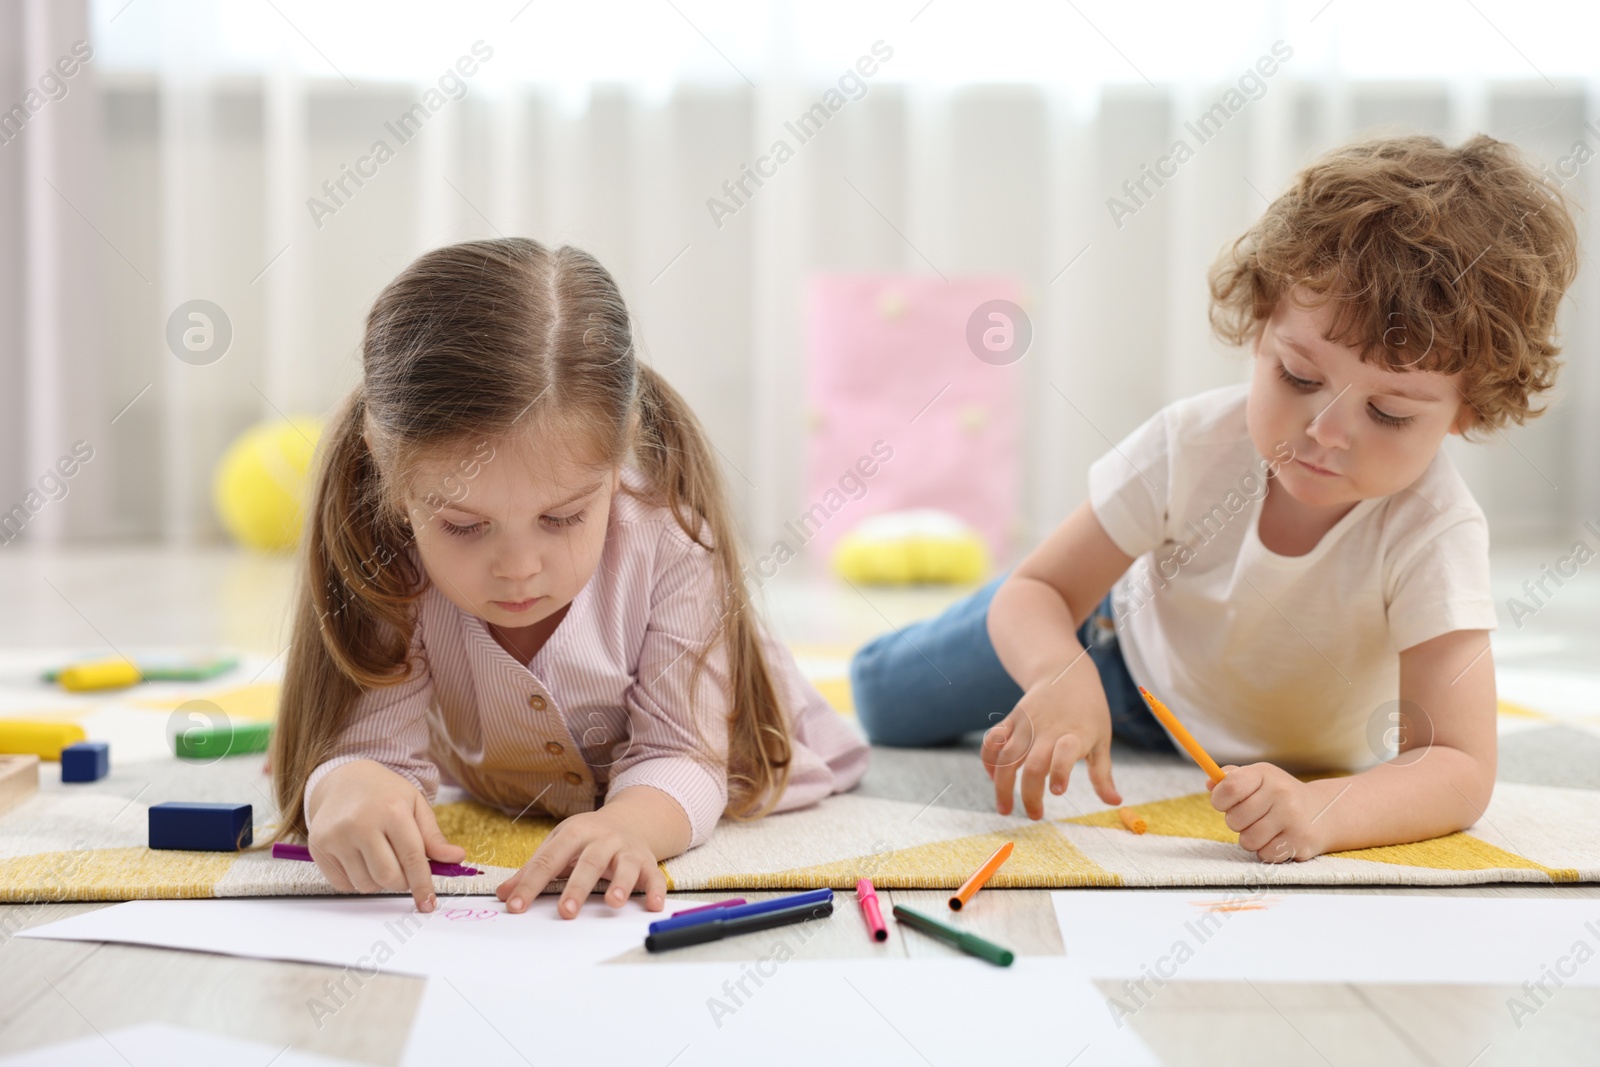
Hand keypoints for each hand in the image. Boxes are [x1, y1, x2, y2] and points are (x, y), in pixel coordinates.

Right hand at [305, 759, 467, 911]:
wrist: (343, 779)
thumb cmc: (385, 794)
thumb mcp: (415, 805)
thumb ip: (434, 836)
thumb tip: (457, 859)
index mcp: (391, 810)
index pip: (412, 858)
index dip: (423, 884)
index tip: (428, 903)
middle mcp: (360, 823)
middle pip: (388, 877)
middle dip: (402, 883)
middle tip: (405, 873)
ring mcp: (336, 836)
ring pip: (365, 884)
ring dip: (379, 882)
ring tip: (381, 859)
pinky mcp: (319, 847)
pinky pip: (344, 884)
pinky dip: (358, 881)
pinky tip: (361, 860)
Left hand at [496, 807, 667, 918]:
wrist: (630, 819)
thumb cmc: (587, 839)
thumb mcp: (558, 845)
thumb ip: (532, 870)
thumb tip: (504, 895)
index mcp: (575, 833)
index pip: (549, 860)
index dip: (531, 883)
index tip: (515, 906)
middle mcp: (603, 840)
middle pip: (589, 862)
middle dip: (578, 887)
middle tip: (566, 911)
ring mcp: (627, 850)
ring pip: (625, 866)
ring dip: (621, 884)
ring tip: (614, 903)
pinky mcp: (648, 862)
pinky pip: (655, 877)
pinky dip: (656, 891)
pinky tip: (652, 906)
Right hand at [982, 665, 1121, 819]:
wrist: (1065, 673)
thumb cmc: (1088, 712)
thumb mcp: (1101, 739)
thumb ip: (1102, 773)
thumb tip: (1115, 802)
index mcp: (1075, 734)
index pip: (1065, 751)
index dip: (1060, 771)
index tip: (1058, 791)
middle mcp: (1048, 729)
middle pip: (1032, 765)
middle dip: (1029, 794)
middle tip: (1035, 815)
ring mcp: (1026, 724)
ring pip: (1007, 757)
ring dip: (1002, 786)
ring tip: (1005, 809)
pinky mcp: (1011, 719)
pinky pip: (993, 741)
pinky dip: (988, 761)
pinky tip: (993, 779)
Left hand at [1208, 763, 1326, 862]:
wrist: (1323, 812)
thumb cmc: (1279, 795)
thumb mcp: (1258, 778)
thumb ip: (1231, 779)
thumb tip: (1210, 783)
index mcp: (1265, 774)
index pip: (1229, 787)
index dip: (1219, 800)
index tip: (1223, 804)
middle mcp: (1281, 793)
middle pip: (1234, 819)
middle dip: (1236, 823)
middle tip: (1250, 818)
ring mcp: (1292, 818)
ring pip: (1248, 840)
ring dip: (1251, 839)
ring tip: (1264, 829)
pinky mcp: (1300, 841)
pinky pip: (1264, 854)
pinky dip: (1266, 851)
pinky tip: (1278, 839)